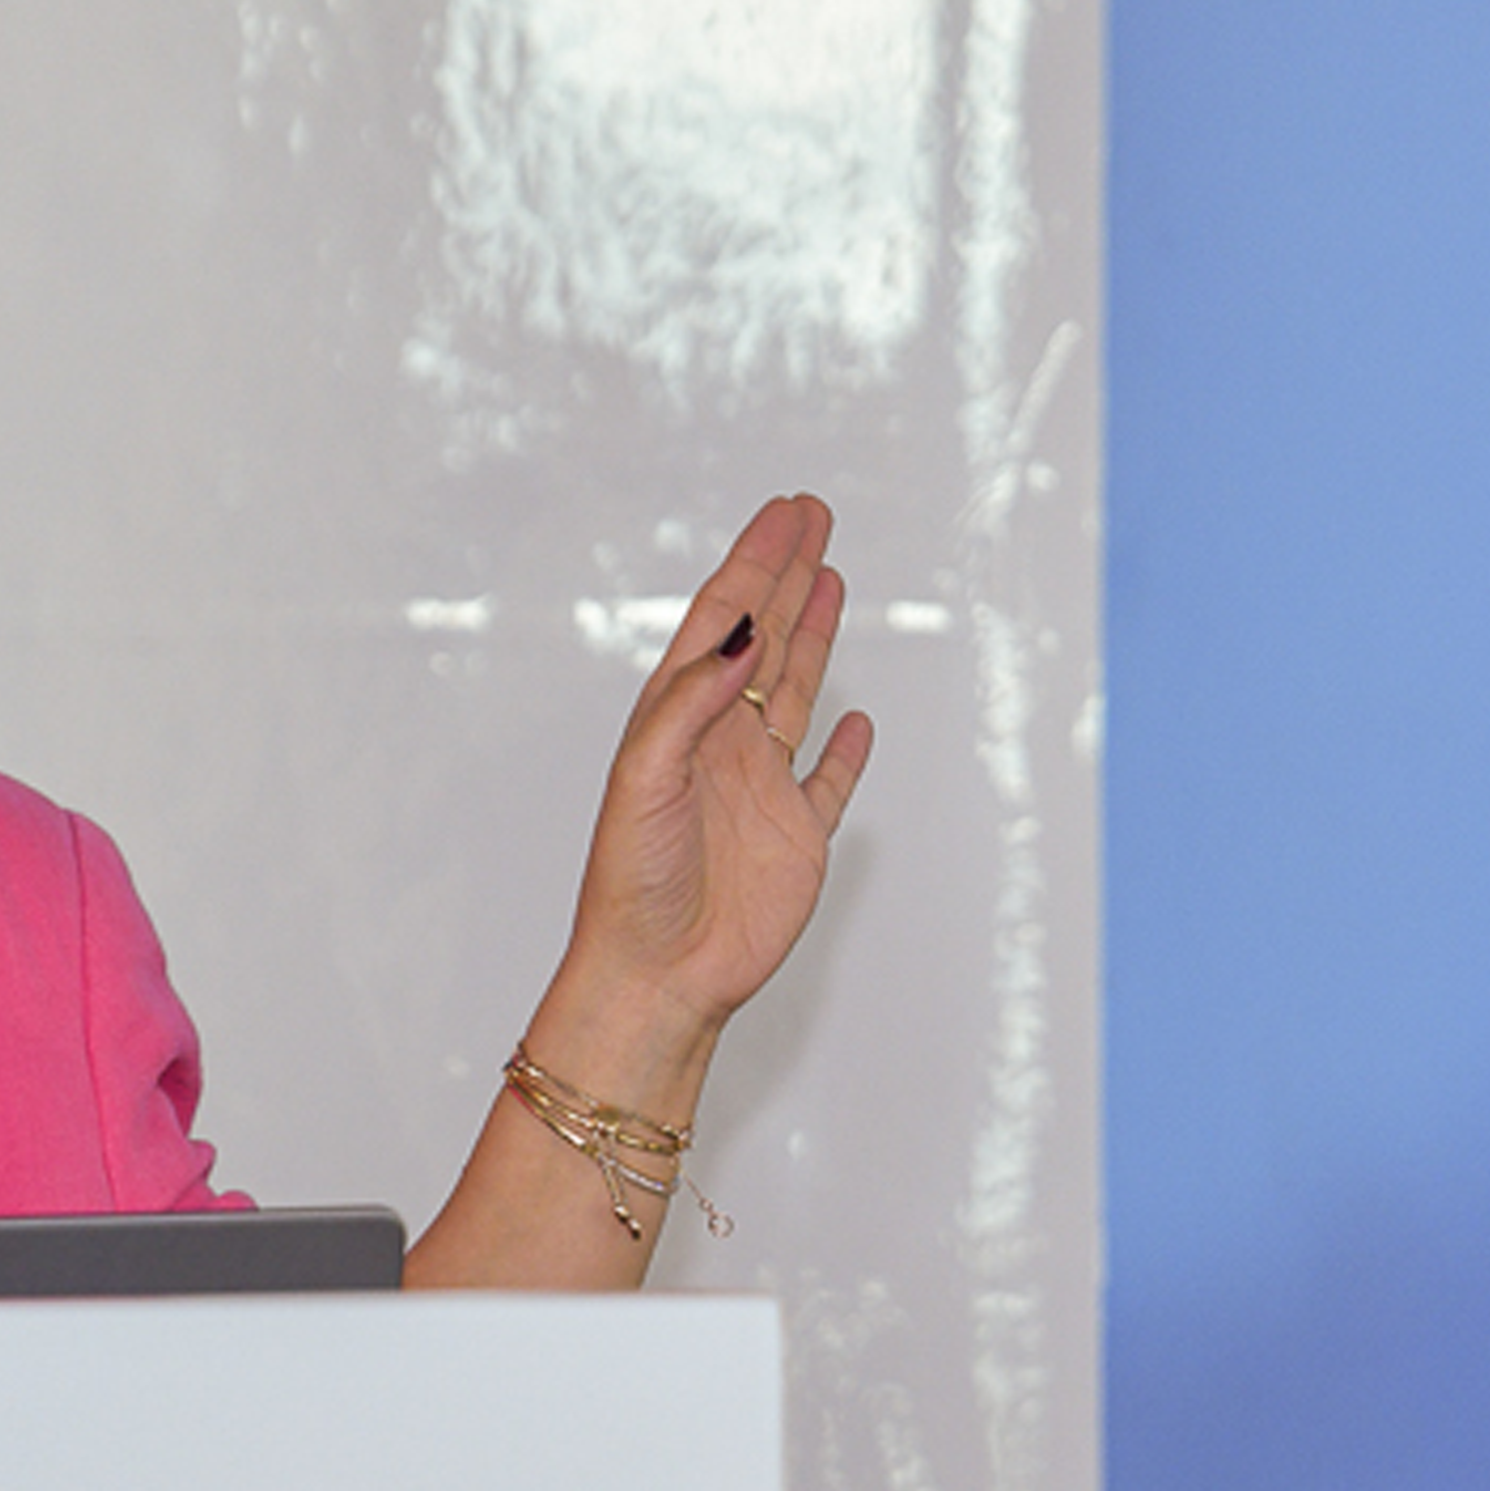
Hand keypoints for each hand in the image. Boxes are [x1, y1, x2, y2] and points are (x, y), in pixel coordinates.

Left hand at [541, 495, 876, 1093]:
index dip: (755, 564)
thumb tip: (742, 637)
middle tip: (812, 515)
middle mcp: (721, 745)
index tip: (786, 514)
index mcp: (678, 722)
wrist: (656, 976)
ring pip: (797, 693)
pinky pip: (828, 783)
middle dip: (787, 575)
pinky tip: (858, 718)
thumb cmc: (631, 885)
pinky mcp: (798, 840)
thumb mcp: (645, 780)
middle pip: (762, 640)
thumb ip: (689, 705)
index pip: (723, 624)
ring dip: (815, 635)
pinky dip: (846, 751)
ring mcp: (762, 790)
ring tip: (831, 579)